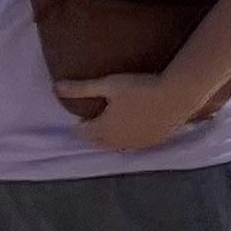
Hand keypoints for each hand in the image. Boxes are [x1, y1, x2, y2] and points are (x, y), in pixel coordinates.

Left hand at [53, 69, 205, 148]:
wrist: (176, 94)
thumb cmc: (140, 87)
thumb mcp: (109, 84)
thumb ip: (81, 88)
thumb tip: (54, 87)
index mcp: (103, 129)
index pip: (82, 133)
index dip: (82, 122)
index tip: (87, 111)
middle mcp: (116, 142)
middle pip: (97, 142)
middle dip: (94, 132)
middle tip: (100, 115)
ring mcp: (135, 145)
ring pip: (115, 146)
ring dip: (111, 136)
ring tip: (117, 120)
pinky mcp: (151, 143)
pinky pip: (132, 145)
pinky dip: (128, 138)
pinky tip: (135, 124)